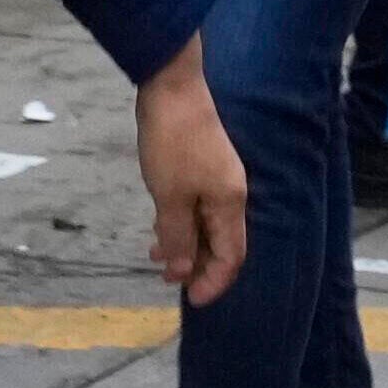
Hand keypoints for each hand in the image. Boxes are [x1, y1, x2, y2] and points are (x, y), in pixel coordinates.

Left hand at [132, 46, 246, 303]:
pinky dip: (180, 222)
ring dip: (184, 244)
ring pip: (206, 224)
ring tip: (156, 257)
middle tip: (167, 280)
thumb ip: (178, 237)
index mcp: (230, 204)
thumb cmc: (172, 142)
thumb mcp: (170, 197)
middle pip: (221, 243)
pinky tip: (159, 226)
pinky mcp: (202, 165)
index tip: (192, 300)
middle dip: (197, 266)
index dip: (214, 282)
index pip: (231, 257)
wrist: (171, 87)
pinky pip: (196, 206)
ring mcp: (217, 178)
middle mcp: (230, 194)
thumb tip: (183, 271)